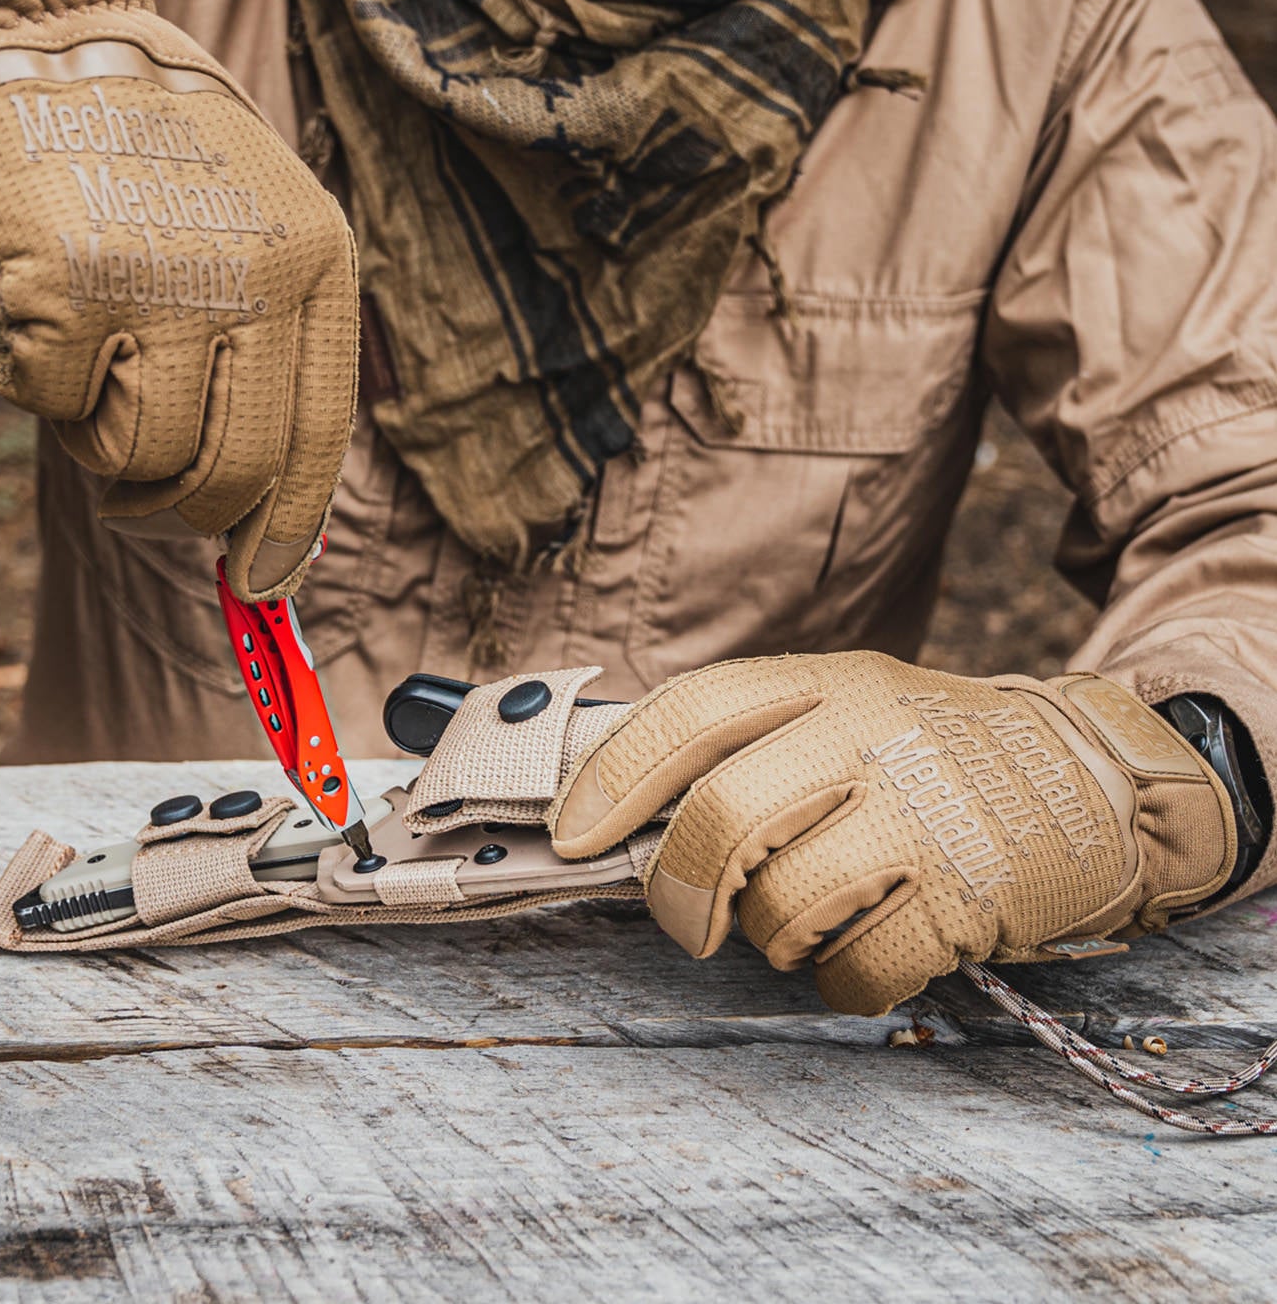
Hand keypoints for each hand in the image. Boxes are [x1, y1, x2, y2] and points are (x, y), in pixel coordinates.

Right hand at [0, 0, 357, 599]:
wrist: (68, 41)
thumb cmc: (167, 161)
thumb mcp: (266, 231)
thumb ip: (273, 354)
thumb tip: (262, 521)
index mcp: (320, 268)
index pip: (320, 436)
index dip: (289, 528)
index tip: (263, 587)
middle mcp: (256, 276)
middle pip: (235, 468)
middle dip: (184, 513)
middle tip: (147, 505)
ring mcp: (163, 279)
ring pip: (139, 453)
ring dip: (103, 443)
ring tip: (95, 372)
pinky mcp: (67, 281)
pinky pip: (49, 406)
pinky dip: (35, 383)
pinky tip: (43, 312)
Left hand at [549, 653, 1236, 1014]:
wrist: (1093, 777)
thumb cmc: (935, 753)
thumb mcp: (851, 706)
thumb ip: (754, 739)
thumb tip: (613, 800)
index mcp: (827, 683)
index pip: (692, 713)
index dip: (614, 777)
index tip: (571, 833)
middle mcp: (868, 737)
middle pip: (722, 818)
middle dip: (677, 888)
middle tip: (682, 916)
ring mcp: (920, 815)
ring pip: (782, 906)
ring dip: (771, 937)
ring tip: (804, 919)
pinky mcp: (967, 894)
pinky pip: (857, 969)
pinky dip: (839, 980)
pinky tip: (860, 951)